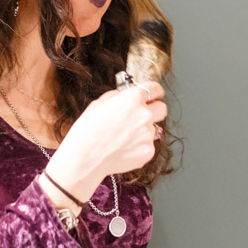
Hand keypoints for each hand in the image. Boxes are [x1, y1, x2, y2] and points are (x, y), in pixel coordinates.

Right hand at [45, 82, 166, 200]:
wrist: (85, 158)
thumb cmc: (87, 131)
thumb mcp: (98, 104)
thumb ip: (117, 96)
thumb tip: (124, 95)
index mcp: (133, 98)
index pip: (155, 89)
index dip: (154, 92)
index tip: (154, 95)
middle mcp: (144, 114)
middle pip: (162, 108)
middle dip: (154, 110)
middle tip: (141, 116)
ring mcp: (148, 134)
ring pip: (154, 128)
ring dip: (144, 130)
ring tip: (125, 137)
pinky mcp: (148, 151)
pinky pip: (148, 145)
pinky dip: (139, 146)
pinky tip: (124, 148)